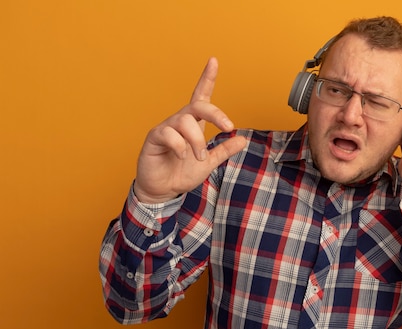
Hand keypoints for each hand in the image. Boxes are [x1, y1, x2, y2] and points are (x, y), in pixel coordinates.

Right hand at [134, 57, 246, 202]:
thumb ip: (224, 151)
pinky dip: (180, 146)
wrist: (162, 191)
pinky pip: (169, 134)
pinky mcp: (154, 138)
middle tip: (228, 127)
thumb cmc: (181, 173)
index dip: (207, 79)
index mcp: (193, 124)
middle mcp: (180, 121)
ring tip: (198, 157)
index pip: (201, 97)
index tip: (214, 60)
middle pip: (198, 105)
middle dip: (216, 114)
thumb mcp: (209, 163)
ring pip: (186, 122)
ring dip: (197, 141)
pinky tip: (181, 157)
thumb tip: (243, 139)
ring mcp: (166, 128)